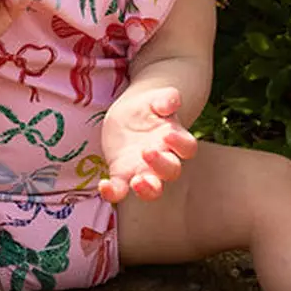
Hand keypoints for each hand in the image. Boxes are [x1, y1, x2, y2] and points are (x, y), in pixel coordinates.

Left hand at [98, 86, 197, 202]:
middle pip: (172, 171)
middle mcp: (163, 159)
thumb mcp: (155, 98)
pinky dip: (113, 192)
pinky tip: (103, 185)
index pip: (187, 148)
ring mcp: (142, 169)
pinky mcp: (121, 174)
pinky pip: (120, 189)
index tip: (167, 134)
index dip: (180, 144)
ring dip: (147, 189)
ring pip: (152, 189)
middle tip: (147, 151)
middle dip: (162, 165)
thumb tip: (170, 103)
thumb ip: (167, 98)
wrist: (127, 115)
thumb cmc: (148, 107)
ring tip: (136, 181)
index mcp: (175, 140)